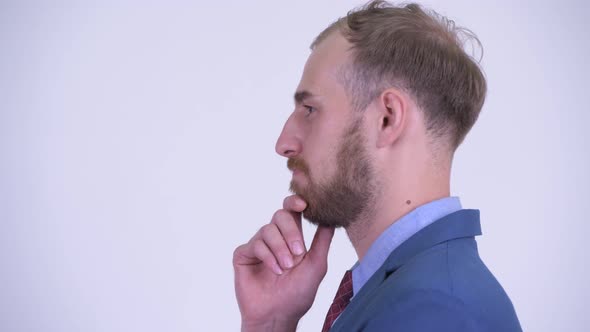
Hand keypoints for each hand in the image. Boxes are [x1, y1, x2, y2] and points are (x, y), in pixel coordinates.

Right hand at [233, 195, 334, 331]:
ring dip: (280, 249)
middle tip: (298, 252)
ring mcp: (258, 245)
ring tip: (286, 268)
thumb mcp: (316, 265)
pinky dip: (268, 257)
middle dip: (291, 232)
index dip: (295, 202)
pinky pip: (256, 245)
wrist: (278, 314)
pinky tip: (275, 271)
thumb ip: (323, 240)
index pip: (291, 211)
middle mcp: (274, 237)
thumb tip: (331, 218)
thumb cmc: (298, 293)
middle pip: (280, 215)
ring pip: (268, 230)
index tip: (304, 204)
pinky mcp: (243, 254)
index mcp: (291, 236)